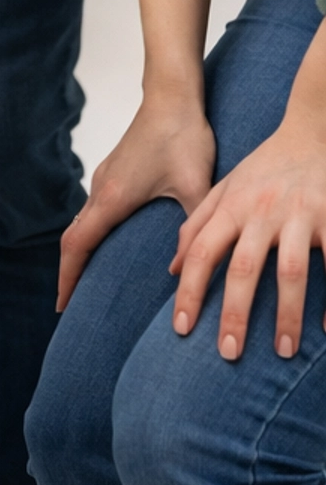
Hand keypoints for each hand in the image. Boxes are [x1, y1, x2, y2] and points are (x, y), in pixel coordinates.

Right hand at [57, 91, 214, 309]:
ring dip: (82, 252)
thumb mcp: (195, 186)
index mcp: (112, 197)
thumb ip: (192, 230)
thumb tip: (184, 271)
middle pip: (73, 237)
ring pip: (83, 222)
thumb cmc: (182, 136)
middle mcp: (101, 189)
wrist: (173, 94)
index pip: (78, 245)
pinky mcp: (115, 171)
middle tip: (73, 307)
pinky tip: (114, 244)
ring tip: (92, 284)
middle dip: (70, 272)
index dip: (68, 278)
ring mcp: (106, 178)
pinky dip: (93, 234)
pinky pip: (94, 210)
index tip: (62, 307)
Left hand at [171, 103, 325, 360]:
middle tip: (228, 354)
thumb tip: (173, 269)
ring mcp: (300, 214)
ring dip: (287, 314)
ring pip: (292, 271)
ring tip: (282, 352)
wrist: (311, 130)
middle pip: (244, 268)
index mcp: (232, 206)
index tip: (181, 329)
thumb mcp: (224, 188)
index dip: (190, 291)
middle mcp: (263, 211)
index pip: (202, 252)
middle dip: (235, 313)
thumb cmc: (264, 168)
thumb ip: (196, 226)